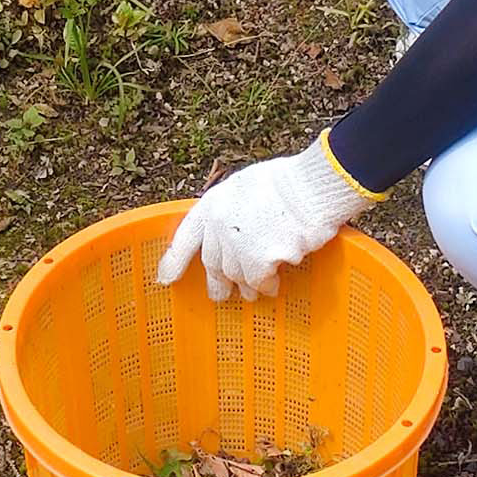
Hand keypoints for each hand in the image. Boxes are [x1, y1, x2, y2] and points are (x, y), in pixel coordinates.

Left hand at [154, 136, 373, 300]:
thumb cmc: (287, 182)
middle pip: (212, 263)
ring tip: (259, 290)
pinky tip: (274, 285)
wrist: (310, 187)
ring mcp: (237, 245)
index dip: (174, 259)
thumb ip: (233, 211)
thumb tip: (235, 233)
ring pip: (237, 276)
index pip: (186, 236)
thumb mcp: (246, 187)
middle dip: (217, 281)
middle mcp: (219, 226)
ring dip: (247, 286)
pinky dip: (267, 286)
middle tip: (220, 294)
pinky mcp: (258, 261)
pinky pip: (260, 282)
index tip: (165, 278)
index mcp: (213, 203)